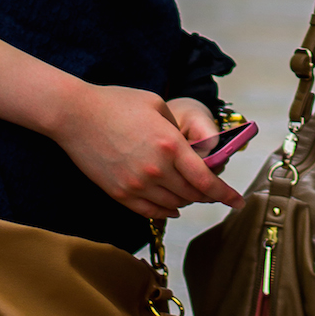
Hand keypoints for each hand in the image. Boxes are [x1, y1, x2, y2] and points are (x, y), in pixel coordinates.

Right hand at [50, 81, 242, 221]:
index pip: (206, 180)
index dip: (225, 194)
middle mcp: (156, 169)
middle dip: (207, 195)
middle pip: (192, 195)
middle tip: (214, 191)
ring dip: (187, 202)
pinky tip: (172, 206)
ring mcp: (136, 185)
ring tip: (192, 194)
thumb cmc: (117, 103)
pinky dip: (166, 211)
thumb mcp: (157, 105)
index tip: (238, 202)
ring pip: (173, 206)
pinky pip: (151, 212)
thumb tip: (191, 150)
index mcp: (169, 145)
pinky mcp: (120, 194)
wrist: (76, 115)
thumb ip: (177, 130)